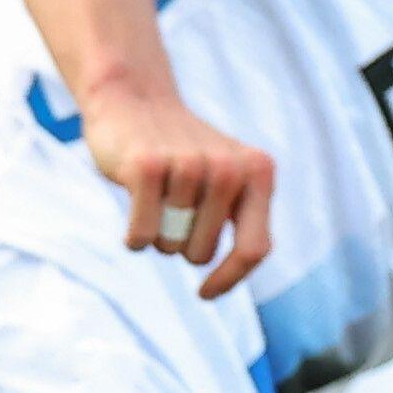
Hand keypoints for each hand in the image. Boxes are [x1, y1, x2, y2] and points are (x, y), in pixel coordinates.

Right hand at [81, 80, 275, 299]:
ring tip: (155, 195)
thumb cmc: (182, 155)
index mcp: (258, 171)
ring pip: (169, 246)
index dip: (230, 279)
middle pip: (202, 253)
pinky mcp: (146, 166)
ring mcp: (188, 164)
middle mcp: (228, 167)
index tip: (205, 293)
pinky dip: (134, 234)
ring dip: (156, 234)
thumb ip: (244, 219)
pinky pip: (141, 235)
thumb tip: (237, 272)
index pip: (254, 249)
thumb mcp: (228, 180)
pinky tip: (134, 201)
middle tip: (171, 206)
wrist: (134, 100)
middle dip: (182, 244)